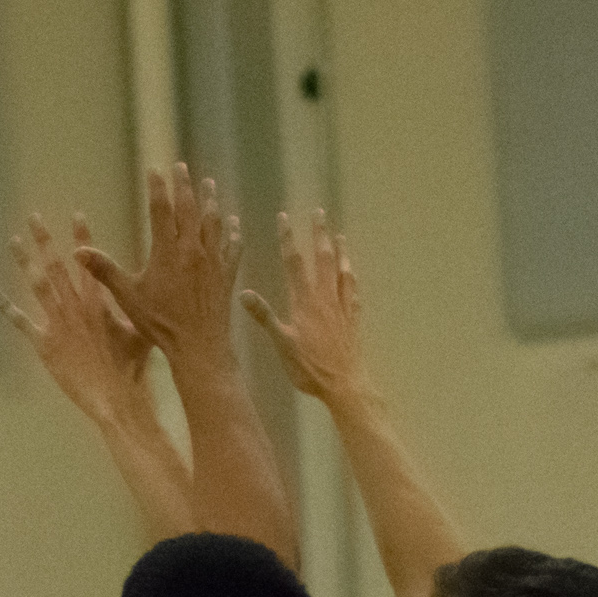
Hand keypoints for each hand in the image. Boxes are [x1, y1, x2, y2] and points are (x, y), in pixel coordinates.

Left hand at [0, 213, 150, 429]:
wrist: (115, 395)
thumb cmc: (131, 366)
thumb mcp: (138, 331)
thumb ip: (130, 310)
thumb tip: (135, 297)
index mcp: (99, 301)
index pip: (88, 261)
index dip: (82, 236)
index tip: (76, 214)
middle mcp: (76, 306)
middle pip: (57, 266)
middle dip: (45, 240)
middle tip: (33, 218)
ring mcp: (58, 324)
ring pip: (38, 285)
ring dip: (25, 262)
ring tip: (14, 242)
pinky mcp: (45, 344)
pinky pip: (21, 322)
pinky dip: (6, 307)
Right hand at [76, 164, 242, 372]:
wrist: (198, 344)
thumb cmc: (160, 323)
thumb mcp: (127, 297)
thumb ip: (104, 271)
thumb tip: (78, 251)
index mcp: (167, 251)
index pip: (161, 210)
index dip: (158, 188)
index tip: (155, 170)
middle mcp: (192, 249)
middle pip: (190, 209)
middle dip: (185, 186)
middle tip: (182, 167)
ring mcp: (213, 260)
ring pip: (213, 222)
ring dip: (211, 201)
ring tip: (209, 184)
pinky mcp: (226, 274)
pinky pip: (232, 247)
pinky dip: (232, 232)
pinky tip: (233, 223)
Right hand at [239, 209, 366, 403]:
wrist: (344, 383)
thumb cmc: (309, 367)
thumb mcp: (281, 344)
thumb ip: (265, 317)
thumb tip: (244, 293)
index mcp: (304, 301)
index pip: (294, 262)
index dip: (288, 239)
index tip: (284, 217)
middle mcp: (325, 297)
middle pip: (323, 259)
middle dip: (319, 234)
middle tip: (319, 213)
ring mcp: (342, 306)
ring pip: (341, 271)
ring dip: (339, 251)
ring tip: (339, 235)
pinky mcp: (352, 318)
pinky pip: (353, 291)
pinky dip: (351, 278)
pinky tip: (351, 273)